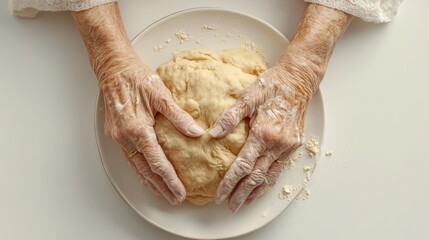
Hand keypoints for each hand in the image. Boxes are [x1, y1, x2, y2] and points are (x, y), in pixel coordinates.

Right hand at [72, 3, 204, 204]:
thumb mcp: (161, 94)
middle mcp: (125, 137)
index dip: (169, 179)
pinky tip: (147, 175)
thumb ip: (179, 116)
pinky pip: (130, 157)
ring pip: (136, 166)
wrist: (113, 68)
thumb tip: (196, 132)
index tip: (180, 192)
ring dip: (150, 181)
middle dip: (161, 187)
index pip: (157, 162)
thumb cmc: (137, 78)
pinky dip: (140, 169)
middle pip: (145, 170)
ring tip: (163, 193)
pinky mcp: (116, 134)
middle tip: (174, 199)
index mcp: (138, 129)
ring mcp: (118, 137)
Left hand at [209, 61, 314, 211]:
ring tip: (243, 203)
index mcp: (264, 133)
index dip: (230, 182)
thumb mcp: (248, 96)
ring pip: (270, 176)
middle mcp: (277, 144)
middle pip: (256, 176)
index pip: (243, 165)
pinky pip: (280, 168)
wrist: (298, 80)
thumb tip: (213, 134)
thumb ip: (230, 117)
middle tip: (229, 206)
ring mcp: (288, 146)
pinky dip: (269, 181)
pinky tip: (261, 187)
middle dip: (241, 193)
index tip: (219, 195)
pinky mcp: (294, 145)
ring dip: (255, 192)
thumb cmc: (272, 85)